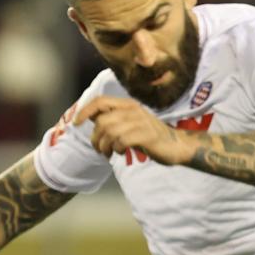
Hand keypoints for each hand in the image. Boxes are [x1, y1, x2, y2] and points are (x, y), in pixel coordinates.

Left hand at [75, 96, 195, 164]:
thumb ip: (114, 119)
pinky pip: (122, 141)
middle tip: (99, 150)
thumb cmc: (150, 137)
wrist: (177, 146)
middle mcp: (133, 110)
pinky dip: (117, 149)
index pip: (100, 101)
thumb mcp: (130, 124)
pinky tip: (122, 152)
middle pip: (102, 122)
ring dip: (105, 147)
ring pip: (110, 132)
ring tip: (109, 153)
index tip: (76, 123)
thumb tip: (92, 118)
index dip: (85, 111)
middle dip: (95, 139)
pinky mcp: (146, 135)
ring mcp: (141, 122)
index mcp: (128, 105)